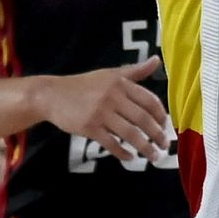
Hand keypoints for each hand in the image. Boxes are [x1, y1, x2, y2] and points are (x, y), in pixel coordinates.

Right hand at [38, 57, 170, 162]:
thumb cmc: (84, 85)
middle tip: (164, 146)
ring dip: (145, 147)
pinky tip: (130, 157)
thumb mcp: (110, 74)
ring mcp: (101, 113)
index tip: (166, 126)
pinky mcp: (89, 127)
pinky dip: (123, 153)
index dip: (161, 115)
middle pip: (142, 119)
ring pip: (130, 134)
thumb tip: (157, 60)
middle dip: (157, 135)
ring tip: (153, 156)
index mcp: (120, 83)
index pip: (149, 100)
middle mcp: (112, 96)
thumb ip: (135, 71)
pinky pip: (111, 143)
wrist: (52, 95)